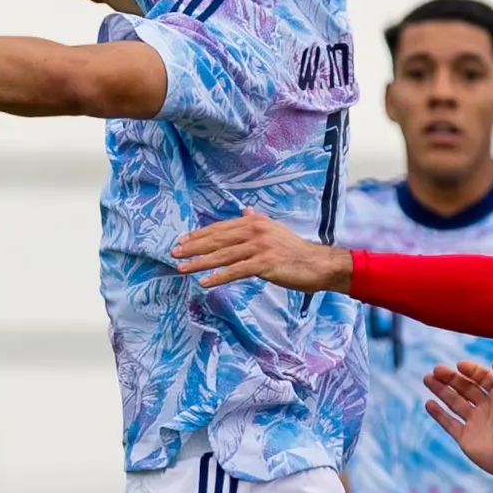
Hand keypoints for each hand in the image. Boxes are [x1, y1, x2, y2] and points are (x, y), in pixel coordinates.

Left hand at [172, 212, 353, 294]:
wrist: (318, 264)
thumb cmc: (295, 251)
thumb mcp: (275, 230)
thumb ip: (257, 221)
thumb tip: (246, 211)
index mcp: (255, 222)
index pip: (221, 228)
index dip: (200, 234)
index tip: (182, 241)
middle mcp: (255, 231)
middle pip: (218, 239)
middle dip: (194, 247)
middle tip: (174, 253)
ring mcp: (260, 247)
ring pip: (223, 255)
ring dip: (200, 262)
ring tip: (182, 268)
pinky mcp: (265, 264)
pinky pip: (236, 271)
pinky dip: (219, 276)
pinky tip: (204, 282)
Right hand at [421, 360, 492, 491]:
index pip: (482, 378)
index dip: (471, 370)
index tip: (458, 365)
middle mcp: (486, 408)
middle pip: (465, 388)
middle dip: (450, 378)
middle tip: (435, 370)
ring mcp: (474, 422)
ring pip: (454, 402)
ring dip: (441, 390)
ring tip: (427, 379)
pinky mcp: (465, 438)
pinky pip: (449, 423)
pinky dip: (439, 414)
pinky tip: (429, 403)